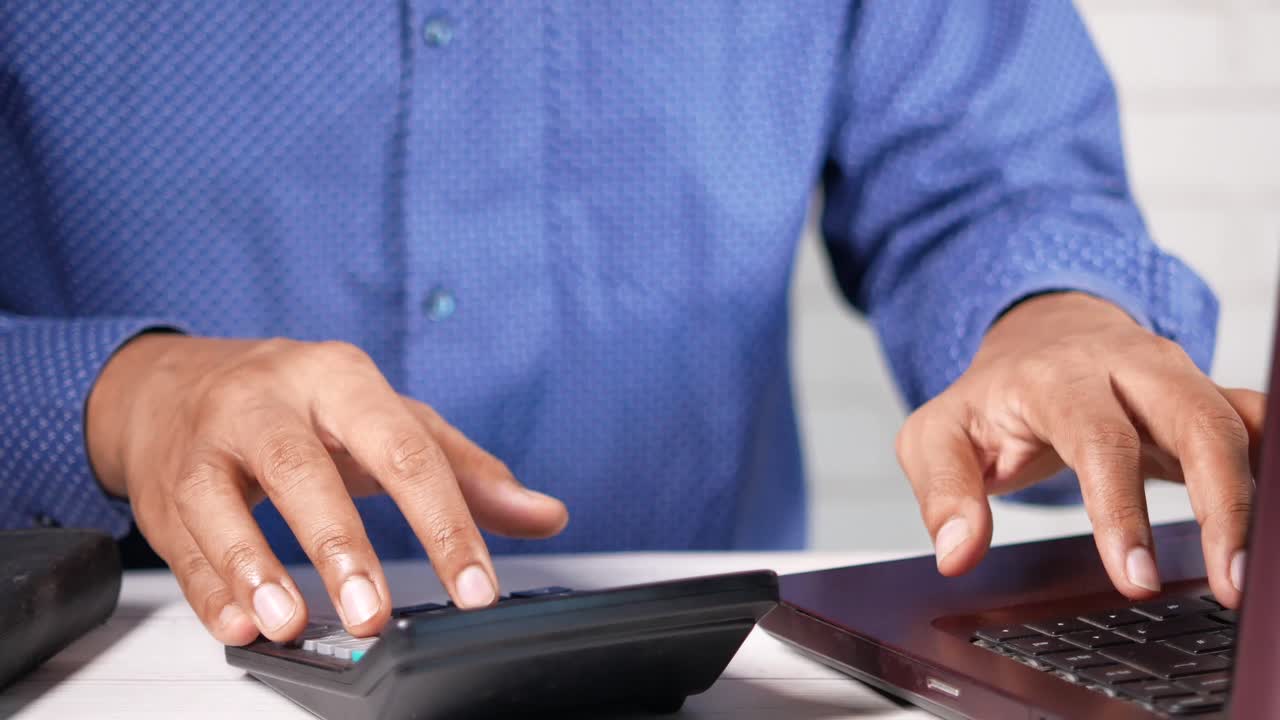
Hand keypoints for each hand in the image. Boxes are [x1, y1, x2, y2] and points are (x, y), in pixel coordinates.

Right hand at [87, 335, 567, 644]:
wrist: (175, 383)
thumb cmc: (302, 405)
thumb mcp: (388, 419)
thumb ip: (466, 470)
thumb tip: (546, 515)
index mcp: (342, 380)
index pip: (405, 450)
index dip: (445, 522)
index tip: (475, 587)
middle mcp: (269, 400)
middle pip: (303, 467)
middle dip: (340, 545)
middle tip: (373, 612)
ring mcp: (208, 440)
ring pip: (223, 500)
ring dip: (255, 567)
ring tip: (290, 622)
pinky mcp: (165, 486)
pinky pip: (181, 541)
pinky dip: (209, 588)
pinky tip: (239, 624)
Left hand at [896, 292, 1263, 607]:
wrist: (1038, 336)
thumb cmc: (991, 396)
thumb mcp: (937, 435)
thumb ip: (942, 490)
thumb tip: (957, 552)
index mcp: (1056, 377)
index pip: (1098, 439)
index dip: (1120, 511)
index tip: (1136, 580)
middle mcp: (1126, 367)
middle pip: (1193, 420)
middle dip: (1222, 502)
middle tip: (1229, 583)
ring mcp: (1175, 377)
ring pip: (1233, 423)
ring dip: (1253, 497)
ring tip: (1250, 576)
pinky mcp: (1206, 394)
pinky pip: (1253, 421)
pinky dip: (1266, 468)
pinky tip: (1267, 523)